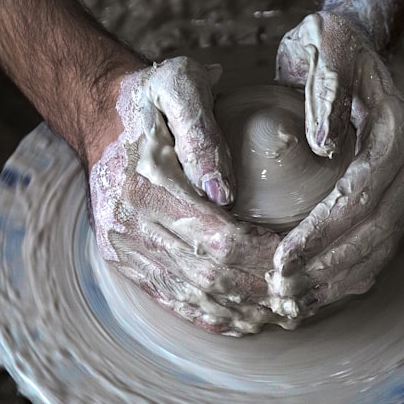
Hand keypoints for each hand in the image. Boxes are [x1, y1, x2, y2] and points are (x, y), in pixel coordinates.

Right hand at [87, 57, 286, 334]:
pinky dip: (211, 315)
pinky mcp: (123, 259)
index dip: (264, 256)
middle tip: (305, 294)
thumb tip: (224, 190)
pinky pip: (170, 298)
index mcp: (144, 183)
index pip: (217, 238)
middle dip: (260, 291)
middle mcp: (127, 224)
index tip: (301, 258)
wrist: (99, 112)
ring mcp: (122, 247)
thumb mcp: (179, 83)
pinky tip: (245, 319)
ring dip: (241, 311)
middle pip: (207, 275)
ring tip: (284, 312)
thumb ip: (201, 130)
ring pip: (191, 296)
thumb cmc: (152, 95)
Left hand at [269, 11, 403, 318]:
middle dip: (327, 267)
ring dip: (338, 279)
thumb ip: (325, 89)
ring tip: (295, 303)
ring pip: (382, 244)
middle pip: (375, 230)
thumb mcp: (324, 45)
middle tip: (281, 294)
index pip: (360, 195)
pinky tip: (319, 290)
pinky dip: (351, 270)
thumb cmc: (330, 45)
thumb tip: (324, 145)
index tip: (279, 259)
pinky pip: (382, 242)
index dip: (321, 233)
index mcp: (400, 130)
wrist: (358, 45)